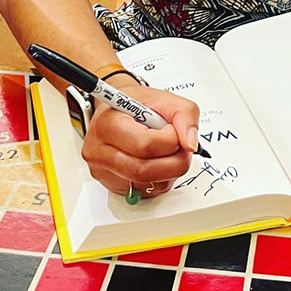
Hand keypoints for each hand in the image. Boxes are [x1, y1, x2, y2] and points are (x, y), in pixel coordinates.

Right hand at [81, 74, 199, 195]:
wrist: (118, 109)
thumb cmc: (136, 103)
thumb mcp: (165, 99)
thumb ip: (184, 115)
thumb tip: (190, 144)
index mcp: (108, 124)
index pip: (143, 145)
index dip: (169, 140)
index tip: (173, 130)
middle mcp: (100, 151)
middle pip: (145, 170)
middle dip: (174, 161)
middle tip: (180, 146)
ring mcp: (104, 171)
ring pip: (148, 184)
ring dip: (170, 171)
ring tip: (168, 151)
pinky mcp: (113, 185)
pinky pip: (146, 191)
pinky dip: (161, 179)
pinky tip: (157, 161)